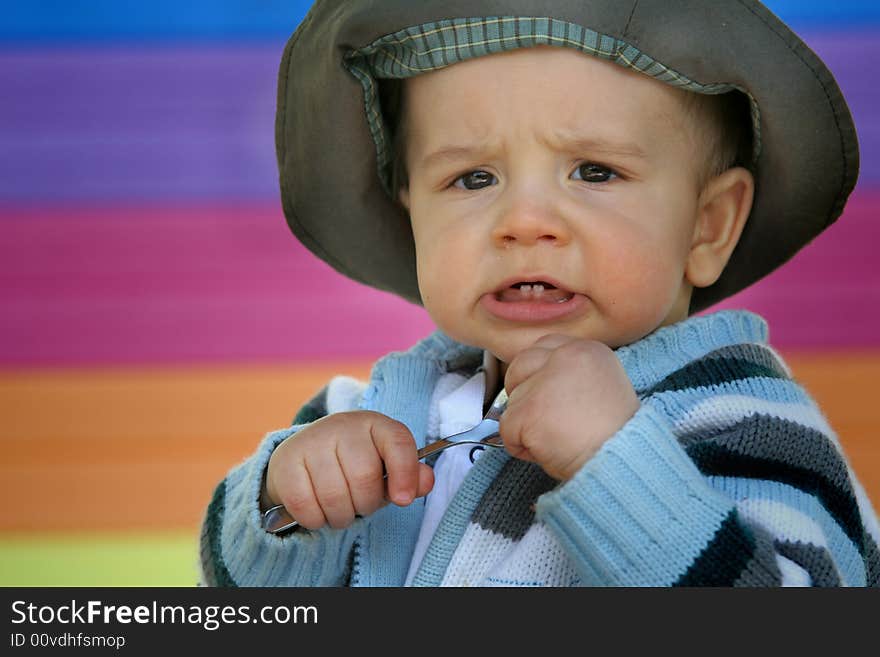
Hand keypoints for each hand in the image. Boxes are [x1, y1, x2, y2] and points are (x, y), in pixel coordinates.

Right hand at [263, 411, 433, 529]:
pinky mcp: (285, 462)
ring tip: (340, 509)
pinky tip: (317, 509)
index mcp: (375, 424)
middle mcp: (342, 425)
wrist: (303, 459)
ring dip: (341, 516)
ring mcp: (311, 441)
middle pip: (364, 477)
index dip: (405, 473)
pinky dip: (315, 519)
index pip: (398, 442)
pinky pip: (306, 506)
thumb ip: (410, 476)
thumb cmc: (353, 467)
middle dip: (365, 504)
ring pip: (334, 496)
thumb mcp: (385, 470)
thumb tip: (426, 481)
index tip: (402, 500)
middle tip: (360, 504)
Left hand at [500, 334, 639, 480]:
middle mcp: (566, 357)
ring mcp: (545, 382)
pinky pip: (506, 429)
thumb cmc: (614, 438)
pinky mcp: (530, 409)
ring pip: (512, 400)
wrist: (623, 463)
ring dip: (526, 425)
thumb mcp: (602, 388)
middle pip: (520, 365)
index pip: (543, 346)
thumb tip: (539, 383)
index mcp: (587, 350)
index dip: (538, 373)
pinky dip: (520, 446)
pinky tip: (547, 450)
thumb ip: (570, 377)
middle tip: (545, 418)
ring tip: (558, 438)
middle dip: (522, 392)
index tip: (547, 395)